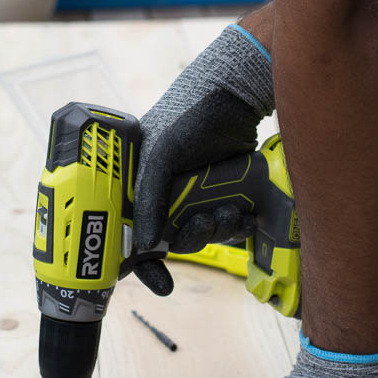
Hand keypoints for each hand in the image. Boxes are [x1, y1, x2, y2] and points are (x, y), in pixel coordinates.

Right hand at [132, 24, 273, 289]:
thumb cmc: (187, 115)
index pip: (131, 233)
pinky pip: (225, 223)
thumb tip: (147, 246)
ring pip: (202, 233)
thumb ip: (150, 199)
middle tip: (208, 223)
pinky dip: (235, 226)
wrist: (234, 94)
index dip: (143, 263)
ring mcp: (194, 194)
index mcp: (138, 183)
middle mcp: (163, 192)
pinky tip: (246, 216)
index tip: (161, 283)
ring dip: (218, 231)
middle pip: (173, 238)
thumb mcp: (161, 155)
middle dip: (193, 239)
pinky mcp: (221, 192)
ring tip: (231, 213)